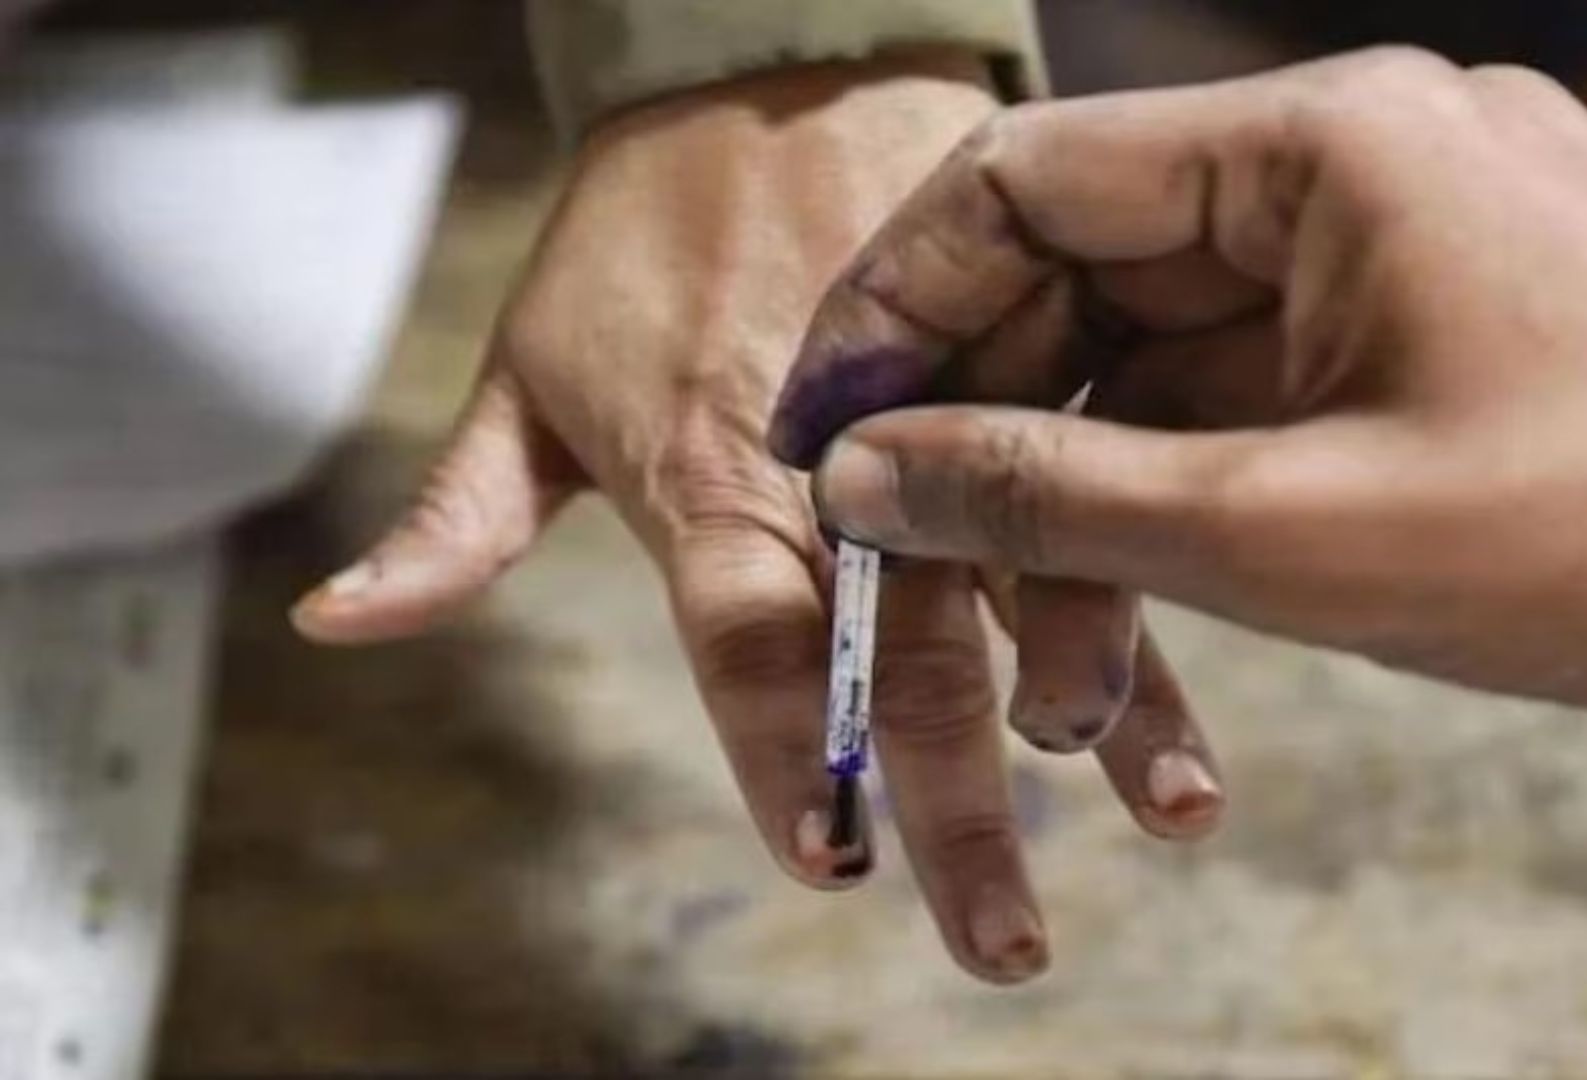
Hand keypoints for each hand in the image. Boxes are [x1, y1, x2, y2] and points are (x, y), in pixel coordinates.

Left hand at [291, 55, 1221, 983]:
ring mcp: (957, 421)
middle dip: (957, 808)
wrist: (772, 58)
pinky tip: (1200, 665)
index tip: (825, 857)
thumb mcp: (527, 368)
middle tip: (1000, 939)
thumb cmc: (638, 226)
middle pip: (907, 656)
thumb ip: (458, 514)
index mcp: (717, 476)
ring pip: (1039, 580)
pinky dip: (1155, 590)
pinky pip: (1106, 494)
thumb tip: (338, 624)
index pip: (753, 642)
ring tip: (1167, 819)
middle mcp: (851, 469)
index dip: (784, 752)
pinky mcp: (1040, 373)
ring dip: (1103, 710)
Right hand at [772, 49, 1586, 748]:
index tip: (825, 427)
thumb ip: (1046, 492)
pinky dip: (1185, 496)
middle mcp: (1361, 156)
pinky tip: (1138, 620)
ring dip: (1092, 500)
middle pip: (1093, 271)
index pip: (1030, 179)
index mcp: (1330, 143)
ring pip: (1169, 354)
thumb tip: (865, 477)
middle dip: (995, 436)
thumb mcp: (1285, 533)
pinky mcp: (1434, 317)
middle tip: (915, 565)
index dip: (899, 306)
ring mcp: (1404, 235)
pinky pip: (1254, 388)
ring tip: (1051, 676)